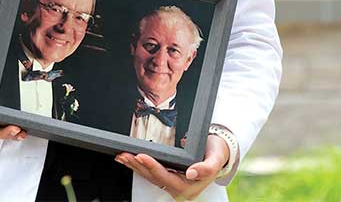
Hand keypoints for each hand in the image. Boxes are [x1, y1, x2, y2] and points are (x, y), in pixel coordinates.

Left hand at [115, 134, 229, 199]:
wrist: (218, 152)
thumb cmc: (216, 154)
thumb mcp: (216, 159)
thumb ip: (206, 168)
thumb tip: (192, 173)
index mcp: (189, 187)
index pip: (166, 178)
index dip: (153, 167)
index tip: (142, 156)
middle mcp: (178, 188)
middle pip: (154, 178)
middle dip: (138, 166)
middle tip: (125, 155)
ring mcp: (172, 183)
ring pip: (149, 177)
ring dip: (135, 166)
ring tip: (122, 156)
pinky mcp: (167, 176)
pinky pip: (150, 173)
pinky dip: (139, 166)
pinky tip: (129, 159)